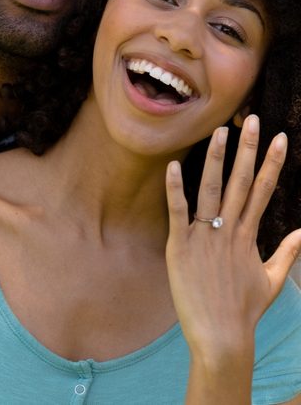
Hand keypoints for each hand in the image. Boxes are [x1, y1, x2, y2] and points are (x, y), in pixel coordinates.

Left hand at [165, 115, 300, 359]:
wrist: (222, 337)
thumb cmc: (244, 310)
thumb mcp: (271, 281)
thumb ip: (286, 253)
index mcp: (248, 235)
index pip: (264, 190)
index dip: (273, 163)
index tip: (281, 138)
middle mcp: (229, 230)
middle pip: (241, 182)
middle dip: (249, 150)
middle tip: (253, 120)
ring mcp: (204, 236)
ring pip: (211, 190)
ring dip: (216, 159)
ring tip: (220, 132)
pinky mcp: (180, 245)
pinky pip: (178, 211)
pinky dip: (175, 188)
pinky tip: (173, 165)